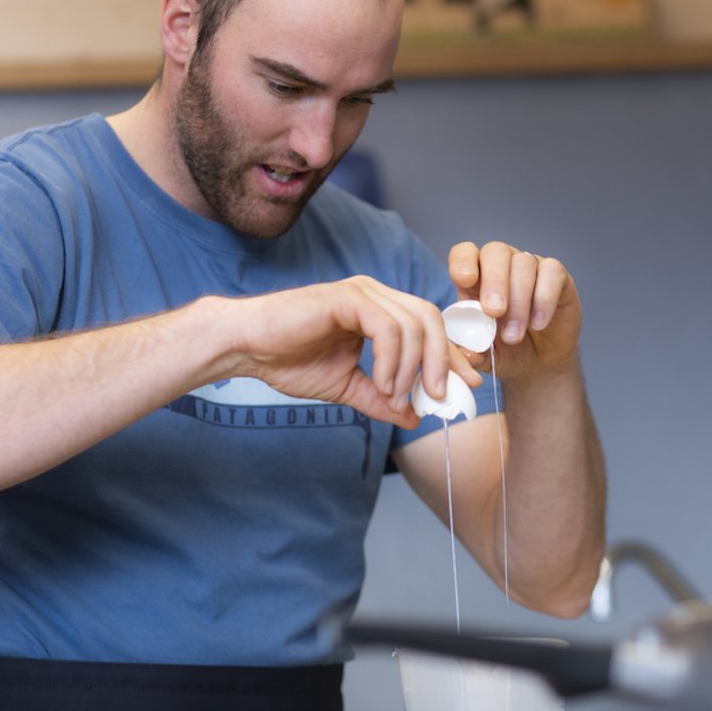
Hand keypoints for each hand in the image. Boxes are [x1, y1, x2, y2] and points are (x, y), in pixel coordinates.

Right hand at [222, 276, 480, 426]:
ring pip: (413, 325)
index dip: (451, 357)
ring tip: (396, 397)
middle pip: (431, 320)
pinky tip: (381, 383)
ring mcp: (362, 292)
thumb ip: (380, 399)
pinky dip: (391, 360)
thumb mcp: (346, 387)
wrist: (246, 348)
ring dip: (411, 369)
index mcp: (379, 311)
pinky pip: (387, 327)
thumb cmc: (288, 360)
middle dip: (443, 361)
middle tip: (439, 396)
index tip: (465, 387)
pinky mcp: (347, 297)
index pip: (429, 328)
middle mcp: (375, 295)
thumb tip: (413, 418)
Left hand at [448, 241, 581, 379]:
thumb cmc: (505, 350)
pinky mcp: (557, 276)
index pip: (464, 252)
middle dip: (494, 281)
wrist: (541, 362)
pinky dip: (544, 298)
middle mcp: (502, 265)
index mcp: (476, 278)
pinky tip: (538, 324)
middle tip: (493, 312)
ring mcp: (531, 267)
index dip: (462, 261)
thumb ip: (471, 353)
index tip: (464, 280)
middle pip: (495, 251)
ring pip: (523, 263)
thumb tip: (466, 353)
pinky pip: (552, 272)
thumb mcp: (484, 356)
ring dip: (518, 300)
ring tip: (514, 335)